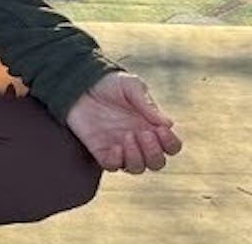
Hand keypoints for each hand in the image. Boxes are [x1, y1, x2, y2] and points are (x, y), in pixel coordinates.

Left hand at [64, 72, 181, 173]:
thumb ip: (148, 104)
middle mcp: (138, 141)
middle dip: (154, 153)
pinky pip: (112, 166)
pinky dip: (117, 161)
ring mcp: (120, 148)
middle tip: (143, 133)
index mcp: (150, 126)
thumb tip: (168, 124)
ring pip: (137, 168)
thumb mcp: (131, 87)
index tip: (161, 130)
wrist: (80, 83)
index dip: (170, 143)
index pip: (170, 146)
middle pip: (157, 163)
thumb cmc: (110, 84)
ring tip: (128, 135)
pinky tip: (115, 147)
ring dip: (137, 157)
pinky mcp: (101, 150)